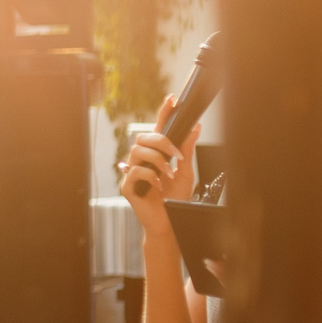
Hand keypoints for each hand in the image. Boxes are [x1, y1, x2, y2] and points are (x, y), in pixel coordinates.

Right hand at [121, 95, 199, 232]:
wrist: (169, 222)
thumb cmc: (174, 199)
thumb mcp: (186, 172)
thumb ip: (187, 151)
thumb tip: (194, 128)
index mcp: (155, 155)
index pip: (157, 129)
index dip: (163, 113)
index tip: (172, 99)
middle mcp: (141, 161)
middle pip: (143, 137)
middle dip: (162, 142)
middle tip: (177, 155)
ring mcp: (132, 172)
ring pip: (138, 151)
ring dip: (158, 160)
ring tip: (168, 174)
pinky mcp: (127, 186)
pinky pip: (135, 172)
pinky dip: (150, 176)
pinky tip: (158, 186)